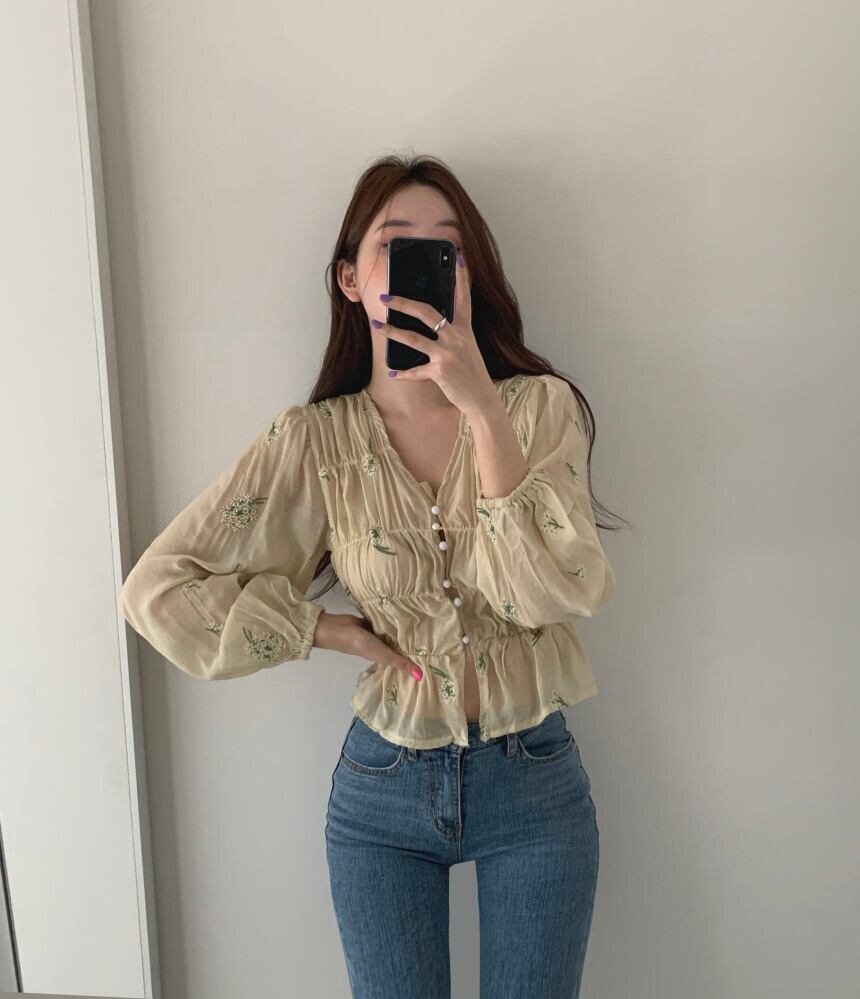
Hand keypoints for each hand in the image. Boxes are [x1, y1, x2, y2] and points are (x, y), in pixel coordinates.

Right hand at [312, 611, 424, 683]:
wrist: (339, 628)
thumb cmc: (360, 645)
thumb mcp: (383, 655)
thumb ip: (400, 663)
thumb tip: (420, 677)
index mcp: (384, 658)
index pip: (401, 663)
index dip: (413, 662)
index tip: (433, 661)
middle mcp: (383, 648)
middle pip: (399, 648)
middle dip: (412, 646)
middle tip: (436, 641)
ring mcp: (378, 635)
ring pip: (394, 635)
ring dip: (404, 632)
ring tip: (427, 626)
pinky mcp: (374, 622)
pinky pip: (388, 623)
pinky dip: (395, 621)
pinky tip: (410, 616)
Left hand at [370, 254, 497, 418]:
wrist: (482, 399)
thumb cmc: (472, 373)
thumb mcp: (467, 348)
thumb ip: (452, 334)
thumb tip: (431, 325)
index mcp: (465, 329)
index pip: (463, 298)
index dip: (461, 277)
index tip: (458, 257)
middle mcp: (456, 338)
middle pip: (427, 312)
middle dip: (403, 303)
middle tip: (386, 296)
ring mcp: (448, 355)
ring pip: (413, 338)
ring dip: (392, 332)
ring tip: (377, 325)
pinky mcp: (440, 372)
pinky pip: (415, 371)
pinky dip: (403, 373)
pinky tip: (393, 373)